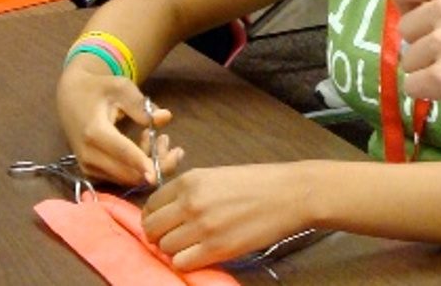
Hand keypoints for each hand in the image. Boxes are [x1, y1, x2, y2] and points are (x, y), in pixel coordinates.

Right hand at [56, 62, 175, 186]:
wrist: (70, 96)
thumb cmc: (98, 89)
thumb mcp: (121, 88)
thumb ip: (142, 105)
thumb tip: (165, 118)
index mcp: (94, 132)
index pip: (122, 152)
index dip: (142, 164)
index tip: (158, 175)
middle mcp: (88, 155)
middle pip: (128, 172)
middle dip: (156, 163)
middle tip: (168, 140)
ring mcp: (88, 166)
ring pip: (127, 178)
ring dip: (149, 165)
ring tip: (160, 138)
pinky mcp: (91, 172)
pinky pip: (121, 177)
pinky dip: (138, 167)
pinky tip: (144, 144)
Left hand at [142, 162, 313, 269]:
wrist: (290, 195)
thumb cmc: (258, 183)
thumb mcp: (217, 176)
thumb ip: (190, 192)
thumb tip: (169, 213)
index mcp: (189, 180)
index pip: (151, 205)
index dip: (154, 217)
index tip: (164, 223)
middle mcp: (190, 203)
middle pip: (152, 229)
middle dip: (159, 236)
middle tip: (174, 238)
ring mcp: (202, 227)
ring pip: (165, 248)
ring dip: (175, 250)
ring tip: (192, 246)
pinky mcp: (217, 249)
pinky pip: (182, 263)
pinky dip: (188, 262)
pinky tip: (202, 255)